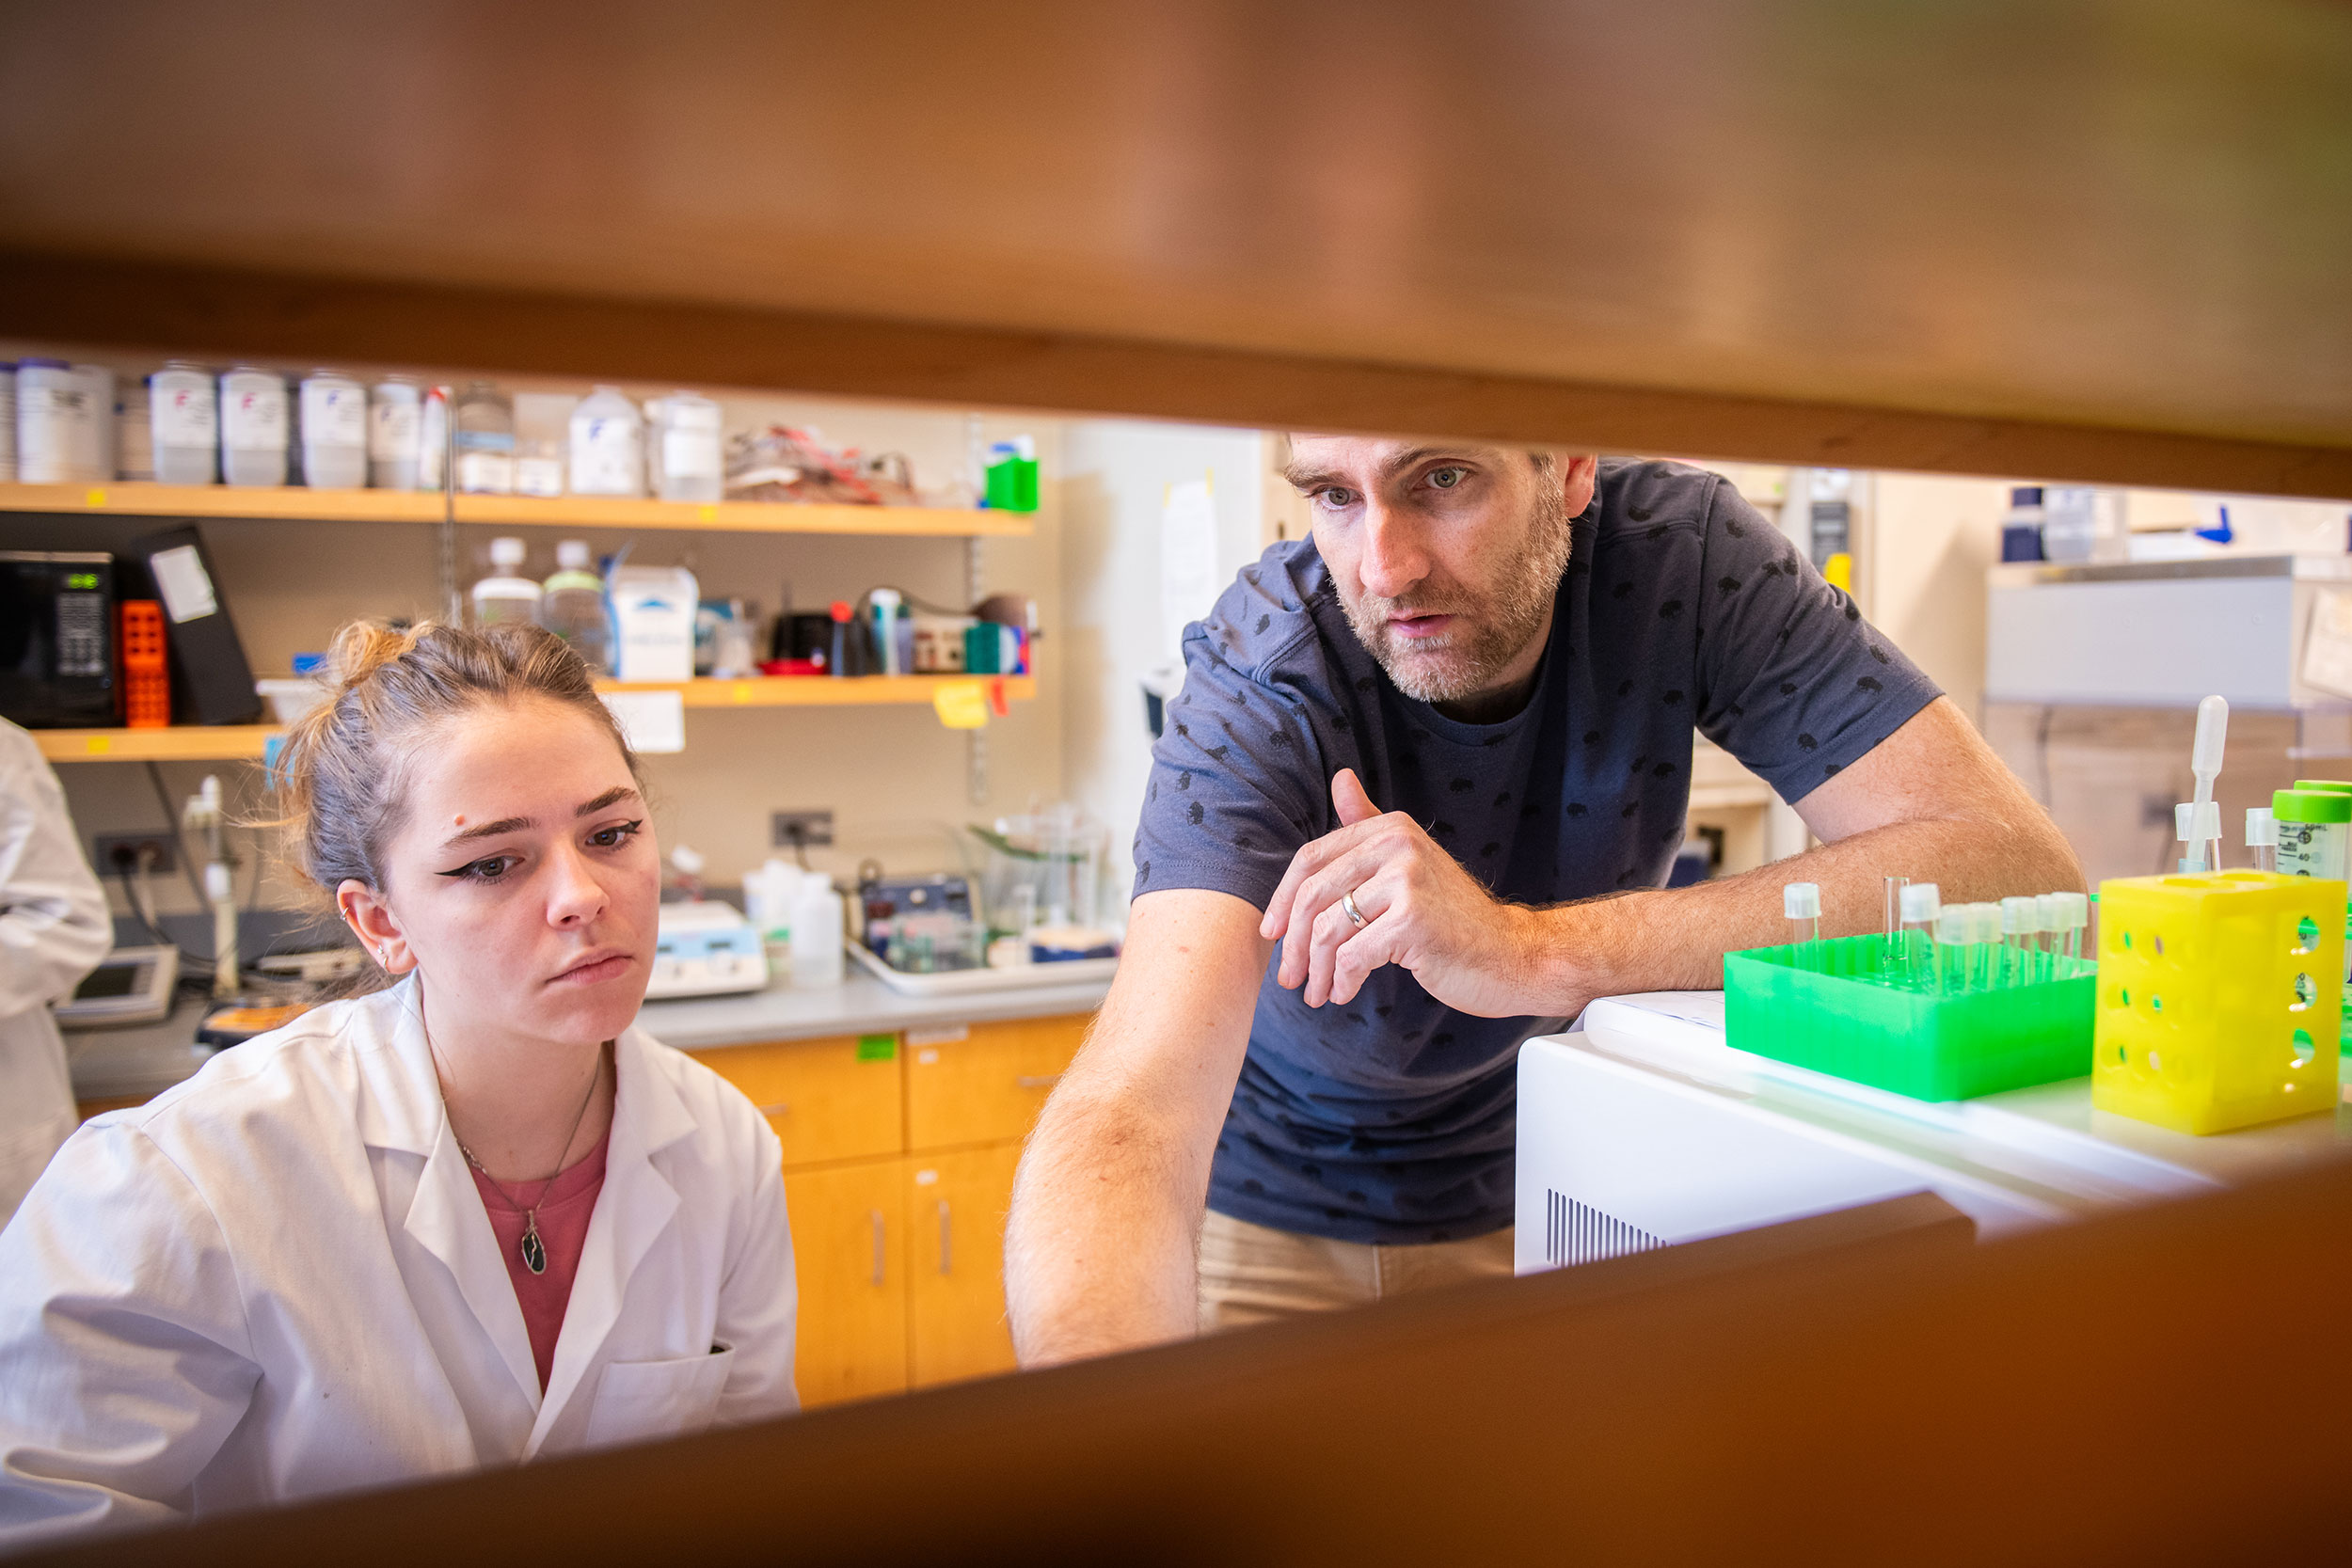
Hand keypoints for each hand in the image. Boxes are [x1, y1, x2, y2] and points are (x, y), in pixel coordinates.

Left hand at [1259, 769, 1556, 1016]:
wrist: (1511, 954)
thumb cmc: (1452, 917)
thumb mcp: (1408, 863)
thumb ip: (1370, 823)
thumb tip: (1339, 778)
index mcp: (1390, 828)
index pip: (1311, 859)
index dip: (1282, 900)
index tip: (1272, 935)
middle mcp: (1397, 845)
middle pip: (1313, 894)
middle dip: (1293, 942)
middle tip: (1290, 976)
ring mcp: (1407, 880)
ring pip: (1328, 929)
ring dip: (1317, 970)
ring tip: (1318, 994)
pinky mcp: (1412, 920)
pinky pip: (1353, 955)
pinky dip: (1343, 980)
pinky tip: (1345, 993)